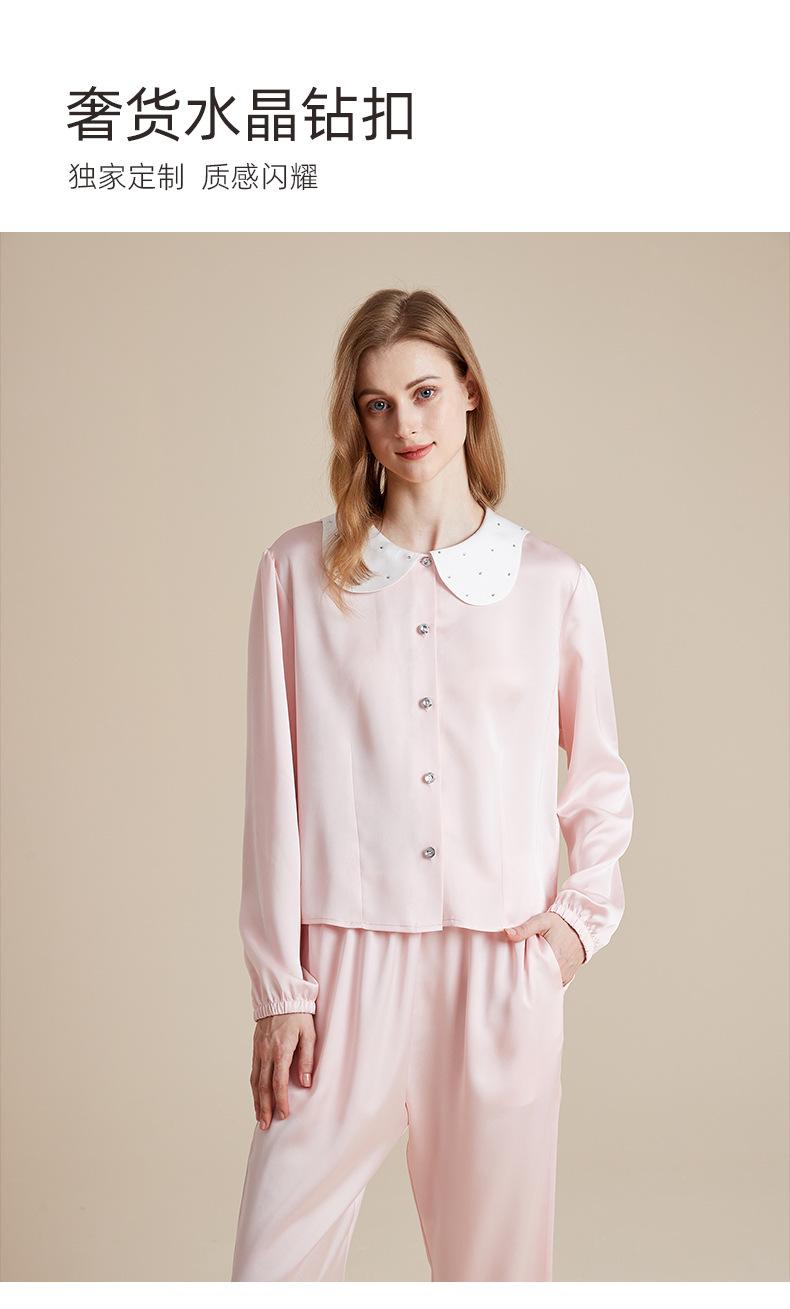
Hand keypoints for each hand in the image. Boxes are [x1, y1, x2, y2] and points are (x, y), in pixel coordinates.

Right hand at [251, 1013, 315, 1129]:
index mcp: (281, 1050)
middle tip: (265, 1125)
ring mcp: (258, 1051)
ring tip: (259, 1117)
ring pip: (255, 1080)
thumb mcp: (309, 1034)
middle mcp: (266, 1052)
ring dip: (257, 1101)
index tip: (283, 1115)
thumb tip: (305, 1083)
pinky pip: (253, 1072)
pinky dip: (254, 1088)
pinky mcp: (256, 1048)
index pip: (279, 1082)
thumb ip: (307, 1059)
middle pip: (263, 1085)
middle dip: (264, 1107)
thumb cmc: (299, 1015)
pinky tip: (257, 1097)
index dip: (280, 1100)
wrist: (280, 996)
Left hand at [502, 911, 585, 985]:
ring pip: (546, 983)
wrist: (581, 926)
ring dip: (538, 978)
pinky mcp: (567, 977)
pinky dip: (545, 979)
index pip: (532, 974)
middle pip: (538, 980)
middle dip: (528, 977)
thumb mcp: (542, 921)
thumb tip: (507, 933)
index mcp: (553, 958)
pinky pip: (553, 983)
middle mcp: (560, 971)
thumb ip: (525, 928)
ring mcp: (564, 976)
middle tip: (519, 971)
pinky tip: (539, 972)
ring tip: (529, 971)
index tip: (514, 970)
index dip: (522, 973)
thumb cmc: (562, 924)